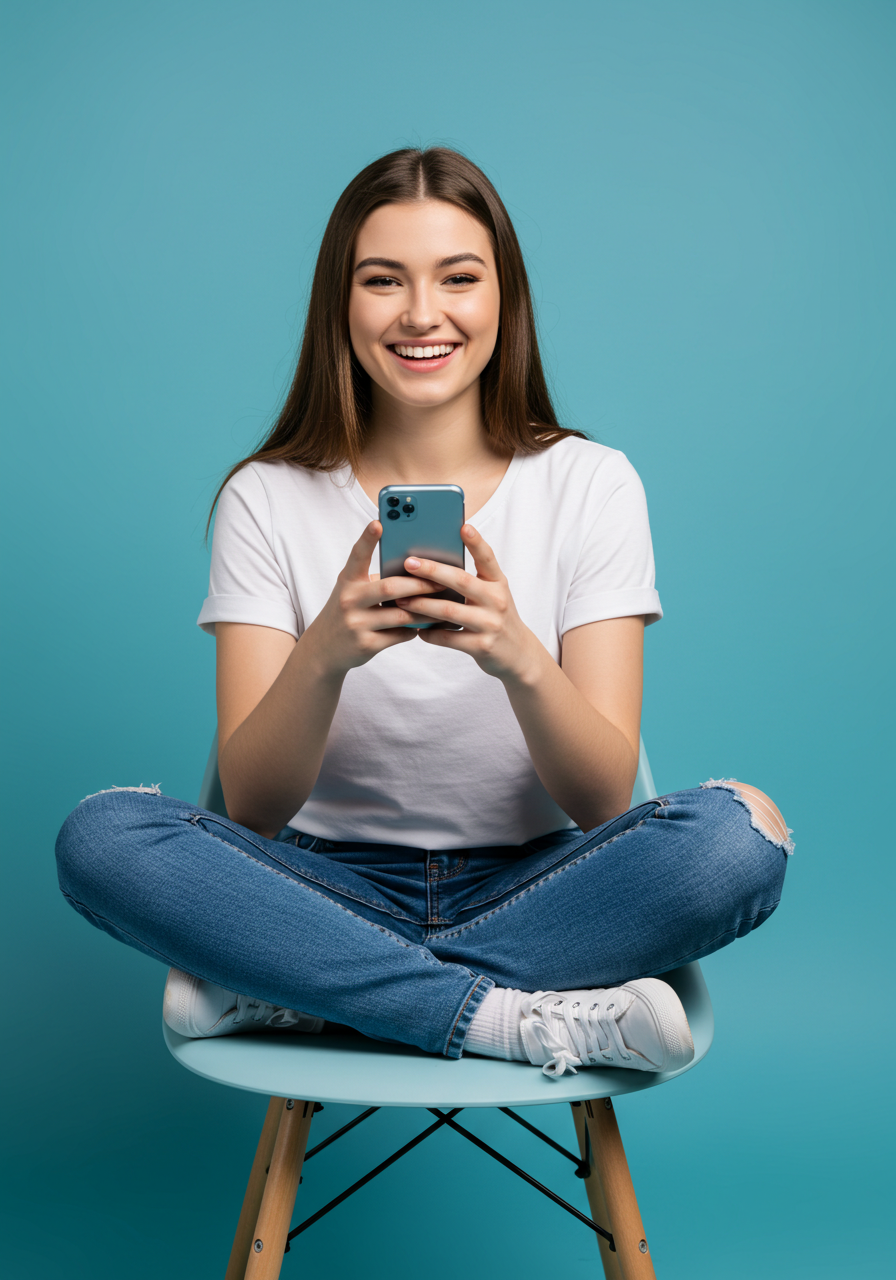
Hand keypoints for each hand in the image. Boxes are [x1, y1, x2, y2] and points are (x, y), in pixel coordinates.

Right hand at [303, 522, 438, 677]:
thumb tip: (417, 571)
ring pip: (400, 614)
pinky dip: (414, 629)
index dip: (367, 538)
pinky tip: (423, 625)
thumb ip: (376, 580)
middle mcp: (349, 600)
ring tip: (442, 604)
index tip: (379, 522)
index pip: (357, 555)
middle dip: (419, 584)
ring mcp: (356, 623)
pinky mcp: (365, 645)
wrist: (324, 649)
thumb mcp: (353, 591)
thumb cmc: (348, 611)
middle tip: (442, 581)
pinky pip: (399, 635)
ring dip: (424, 610)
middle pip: (390, 588)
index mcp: (348, 581)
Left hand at [395, 525, 543, 682]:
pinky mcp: (482, 646)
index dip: (476, 542)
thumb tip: (432, 567)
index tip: (464, 527)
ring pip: (449, 611)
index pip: (487, 558)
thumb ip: (472, 581)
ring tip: (401, 600)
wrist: (519, 654)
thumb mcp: (492, 595)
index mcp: (498, 583)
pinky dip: (430, 633)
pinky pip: (449, 638)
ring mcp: (490, 624)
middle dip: (432, 571)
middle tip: (409, 563)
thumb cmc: (496, 617)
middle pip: (461, 581)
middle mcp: (496, 600)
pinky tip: (417, 629)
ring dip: (422, 605)